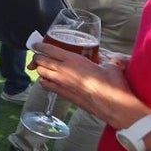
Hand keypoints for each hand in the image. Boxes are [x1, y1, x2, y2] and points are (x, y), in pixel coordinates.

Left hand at [30, 40, 149, 128]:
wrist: (114, 106)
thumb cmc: (114, 85)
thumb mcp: (109, 65)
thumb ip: (101, 60)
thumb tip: (102, 60)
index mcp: (74, 60)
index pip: (49, 49)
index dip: (40, 45)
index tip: (36, 44)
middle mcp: (64, 71)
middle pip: (41, 61)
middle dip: (37, 57)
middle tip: (38, 55)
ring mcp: (62, 84)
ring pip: (41, 73)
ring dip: (40, 68)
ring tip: (43, 66)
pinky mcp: (63, 95)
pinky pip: (46, 85)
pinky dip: (44, 80)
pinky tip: (49, 79)